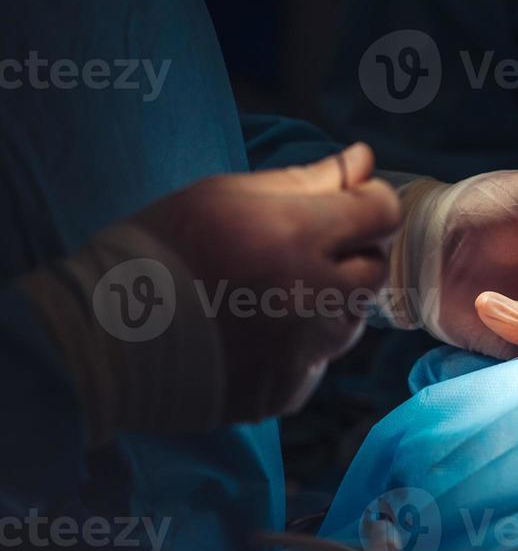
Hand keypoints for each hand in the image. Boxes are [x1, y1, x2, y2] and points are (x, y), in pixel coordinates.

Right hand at [132, 144, 400, 422]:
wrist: (101, 335)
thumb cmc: (160, 249)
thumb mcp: (227, 195)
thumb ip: (307, 179)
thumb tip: (363, 158)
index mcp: (299, 235)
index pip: (382, 212)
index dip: (368, 204)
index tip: (346, 205)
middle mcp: (314, 295)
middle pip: (374, 270)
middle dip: (352, 255)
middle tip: (303, 252)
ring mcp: (303, 350)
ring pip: (349, 320)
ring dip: (327, 303)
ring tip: (270, 295)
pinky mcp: (287, 391)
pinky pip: (315, 363)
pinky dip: (296, 348)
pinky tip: (253, 335)